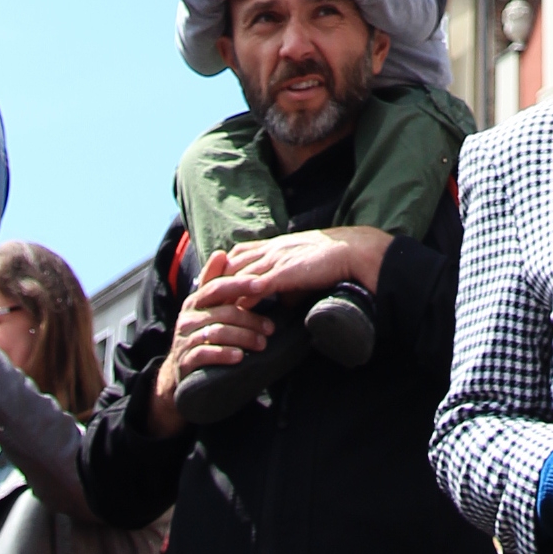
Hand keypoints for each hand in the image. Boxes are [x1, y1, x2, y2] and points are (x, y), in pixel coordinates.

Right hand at [148, 246, 278, 435]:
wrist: (179, 374)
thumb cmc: (201, 336)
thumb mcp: (207, 309)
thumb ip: (215, 283)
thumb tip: (221, 253)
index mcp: (195, 301)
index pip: (218, 285)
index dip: (240, 283)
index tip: (263, 284)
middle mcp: (187, 317)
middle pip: (223, 311)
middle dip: (251, 318)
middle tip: (271, 328)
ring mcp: (184, 339)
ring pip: (218, 332)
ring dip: (244, 337)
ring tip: (262, 344)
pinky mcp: (184, 360)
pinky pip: (205, 354)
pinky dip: (225, 354)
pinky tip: (240, 357)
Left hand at [220, 226, 390, 303]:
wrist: (353, 250)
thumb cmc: (333, 260)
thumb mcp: (305, 270)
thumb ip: (290, 285)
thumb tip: (282, 304)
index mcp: (276, 246)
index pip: (239, 253)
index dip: (223, 267)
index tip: (208, 282)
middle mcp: (272, 249)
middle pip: (232, 262)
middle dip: (214, 280)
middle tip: (199, 298)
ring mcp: (277, 260)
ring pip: (240, 274)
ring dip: (223, 291)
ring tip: (208, 308)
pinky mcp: (285, 273)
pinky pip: (257, 285)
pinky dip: (243, 295)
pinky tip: (234, 307)